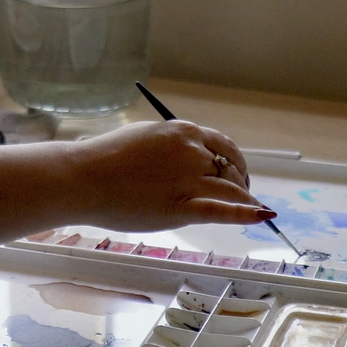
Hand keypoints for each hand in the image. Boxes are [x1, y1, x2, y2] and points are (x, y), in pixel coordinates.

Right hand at [65, 121, 267, 232]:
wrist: (84, 178)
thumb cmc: (104, 160)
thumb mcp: (143, 137)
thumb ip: (169, 145)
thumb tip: (184, 153)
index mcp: (182, 131)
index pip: (222, 145)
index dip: (234, 160)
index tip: (236, 170)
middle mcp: (192, 152)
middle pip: (231, 167)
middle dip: (242, 180)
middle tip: (244, 191)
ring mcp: (189, 179)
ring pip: (231, 188)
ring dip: (245, 198)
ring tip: (253, 207)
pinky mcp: (184, 206)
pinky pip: (223, 210)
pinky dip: (247, 213)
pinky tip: (263, 215)